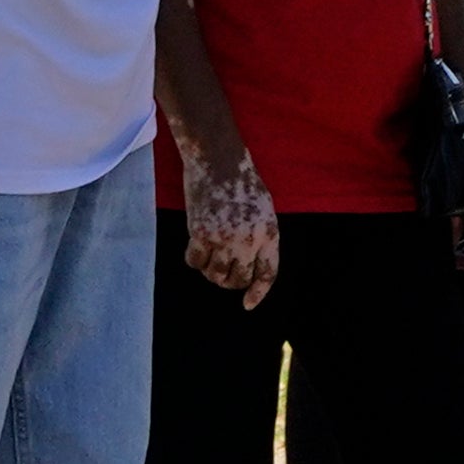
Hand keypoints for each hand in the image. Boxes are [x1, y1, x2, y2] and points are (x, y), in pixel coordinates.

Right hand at [180, 141, 278, 306]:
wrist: (218, 159)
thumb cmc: (240, 182)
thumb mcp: (263, 210)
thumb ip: (260, 237)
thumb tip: (249, 266)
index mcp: (269, 233)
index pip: (267, 274)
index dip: (257, 293)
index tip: (247, 304)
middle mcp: (249, 240)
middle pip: (238, 280)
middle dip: (229, 281)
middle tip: (221, 268)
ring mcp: (224, 238)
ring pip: (215, 275)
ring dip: (211, 270)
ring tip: (209, 253)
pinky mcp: (201, 233)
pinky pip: (195, 261)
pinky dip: (194, 259)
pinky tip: (195, 245)